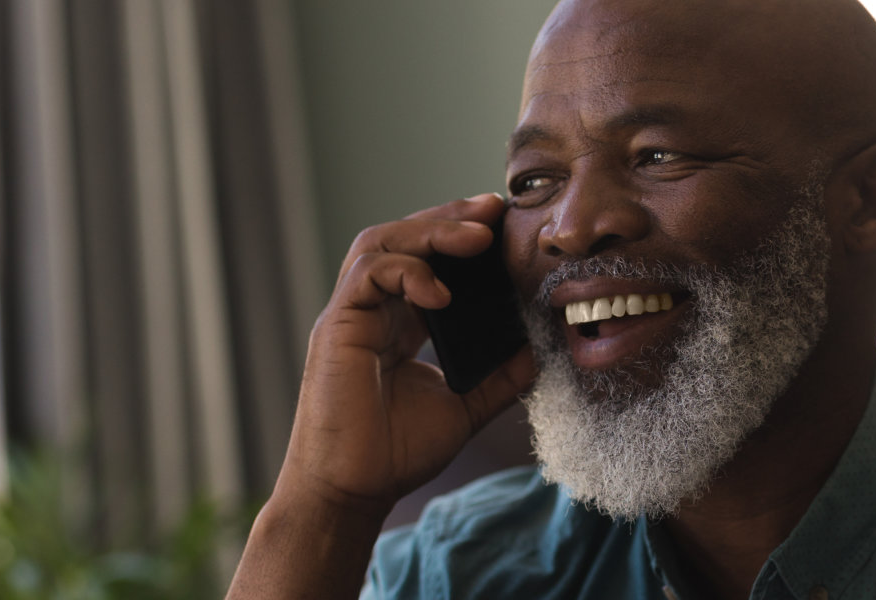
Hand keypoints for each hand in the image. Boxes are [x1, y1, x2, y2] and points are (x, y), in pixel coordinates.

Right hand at [279, 193, 537, 513]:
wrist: (353, 490)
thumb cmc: (394, 452)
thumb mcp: (463, 408)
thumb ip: (497, 378)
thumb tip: (538, 350)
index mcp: (397, 323)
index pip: (427, 260)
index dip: (461, 237)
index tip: (504, 226)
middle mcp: (371, 310)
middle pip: (403, 237)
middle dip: (449, 217)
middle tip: (495, 209)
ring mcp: (351, 314)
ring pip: (382, 242)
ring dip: (431, 230)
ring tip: (477, 236)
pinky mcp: (337, 326)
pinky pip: (368, 275)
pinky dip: (407, 272)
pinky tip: (442, 291)